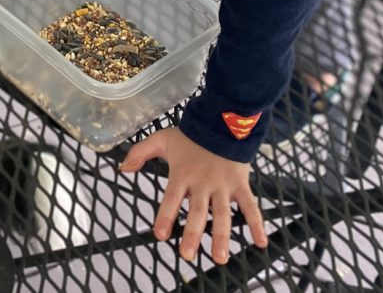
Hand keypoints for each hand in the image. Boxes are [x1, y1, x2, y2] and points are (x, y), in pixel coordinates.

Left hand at [120, 127, 266, 263]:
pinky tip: (260, 242)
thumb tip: (122, 168)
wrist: (221, 124)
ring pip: (223, 214)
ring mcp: (223, 186)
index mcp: (182, 175)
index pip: (172, 198)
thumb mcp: (161, 140)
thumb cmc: (189, 136)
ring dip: (222, 236)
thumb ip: (139, 152)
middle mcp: (203, 183)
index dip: (166, 216)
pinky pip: (250, 206)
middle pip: (197, 212)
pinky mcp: (240, 185)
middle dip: (193, 235)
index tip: (161, 235)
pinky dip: (257, 224)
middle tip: (187, 255)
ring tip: (219, 257)